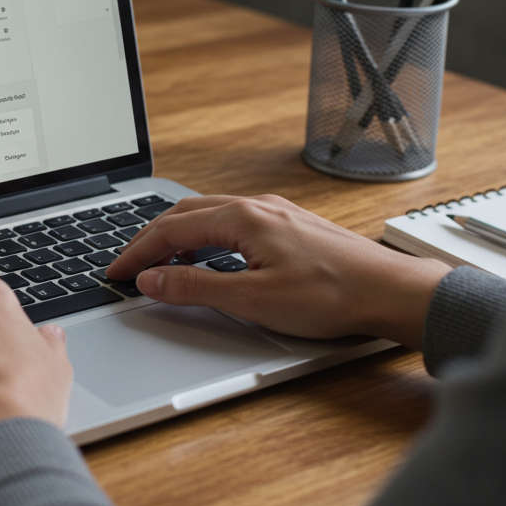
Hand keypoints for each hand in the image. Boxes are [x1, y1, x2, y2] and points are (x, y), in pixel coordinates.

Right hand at [106, 195, 450, 346]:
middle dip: (150, 239)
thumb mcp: (253, 299)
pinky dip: (204, 235)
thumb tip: (152, 281)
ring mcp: (276, 213)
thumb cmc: (331, 295)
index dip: (136, 253)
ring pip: (209, 214)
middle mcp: (257, 206)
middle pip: (185, 214)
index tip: (115, 272)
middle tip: (127, 265)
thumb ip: (196, 288)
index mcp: (242, 217)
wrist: (390, 292)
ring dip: (177, 234)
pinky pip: (232, 220)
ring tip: (158, 261)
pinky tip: (208, 254)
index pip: (170, 230)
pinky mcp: (291, 226)